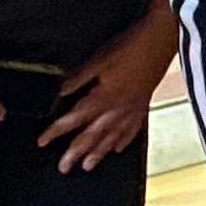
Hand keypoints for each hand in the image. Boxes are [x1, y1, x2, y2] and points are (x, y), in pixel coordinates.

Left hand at [37, 9, 175, 171]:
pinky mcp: (144, 102)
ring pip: (113, 135)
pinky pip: (134, 127)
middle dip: (77, 152)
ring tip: (88, 166)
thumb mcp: (100, 59)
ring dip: (100, 152)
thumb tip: (56, 93)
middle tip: (64, 168)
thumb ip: (78, 79)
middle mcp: (119, 107)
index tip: (42, 142)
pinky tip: (119, 148)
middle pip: (94, 134)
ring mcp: (134, 107)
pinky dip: (125, 139)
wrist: (163, 37)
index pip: (75, 119)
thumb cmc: (131, 45)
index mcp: (105, 96)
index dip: (56, 131)